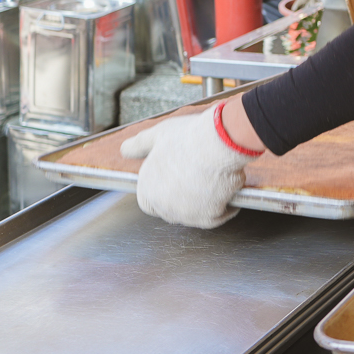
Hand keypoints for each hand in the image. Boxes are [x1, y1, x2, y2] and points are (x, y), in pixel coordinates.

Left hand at [119, 106, 250, 227]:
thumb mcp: (158, 134)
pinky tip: (229, 192)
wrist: (215, 144)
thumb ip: (139, 145)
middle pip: (172, 211)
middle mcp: (161, 205)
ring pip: (196, 215)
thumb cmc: (189, 137)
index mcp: (147, 187)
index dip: (164, 195)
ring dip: (206, 204)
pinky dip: (226, 207)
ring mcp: (184, 214)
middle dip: (185, 200)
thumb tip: (124, 150)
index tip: (179, 185)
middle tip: (201, 181)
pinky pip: (219, 217)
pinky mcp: (207, 218)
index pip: (148, 204)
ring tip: (216, 183)